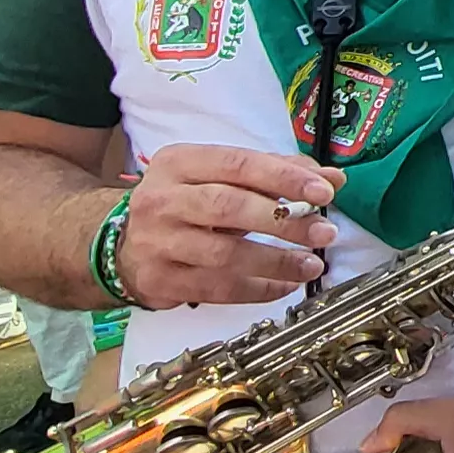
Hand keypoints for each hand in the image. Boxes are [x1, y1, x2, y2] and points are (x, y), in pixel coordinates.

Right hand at [114, 143, 342, 308]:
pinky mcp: (160, 280)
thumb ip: (275, 174)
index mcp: (180, 162)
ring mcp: (158, 242)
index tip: (324, 191)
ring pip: (224, 254)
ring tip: (311, 264)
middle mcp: (163, 198)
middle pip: (229, 208)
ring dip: (275, 261)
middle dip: (283, 221)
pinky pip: (217, 289)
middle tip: (324, 232)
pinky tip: (284, 286)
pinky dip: (257, 290)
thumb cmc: (184, 204)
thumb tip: (333, 179)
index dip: (283, 178)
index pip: (238, 164)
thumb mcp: (218, 178)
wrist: (120, 246)